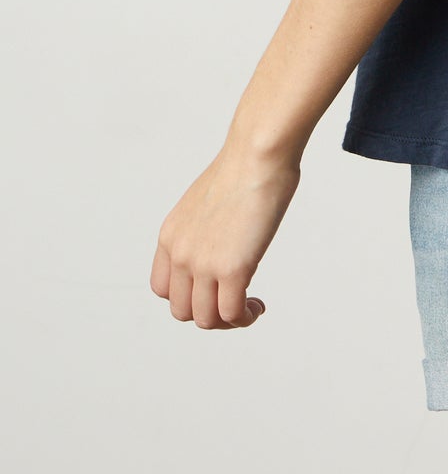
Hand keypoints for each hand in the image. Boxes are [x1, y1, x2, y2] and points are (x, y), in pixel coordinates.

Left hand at [150, 141, 300, 328]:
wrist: (258, 153)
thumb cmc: (244, 167)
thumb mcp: (207, 201)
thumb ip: (206, 227)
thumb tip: (224, 238)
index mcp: (171, 236)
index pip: (163, 288)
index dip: (188, 296)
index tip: (214, 288)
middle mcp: (180, 254)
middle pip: (181, 310)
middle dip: (209, 312)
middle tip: (236, 301)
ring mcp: (204, 264)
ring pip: (205, 319)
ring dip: (228, 321)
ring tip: (249, 308)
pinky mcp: (232, 269)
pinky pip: (232, 313)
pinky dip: (245, 317)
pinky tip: (258, 306)